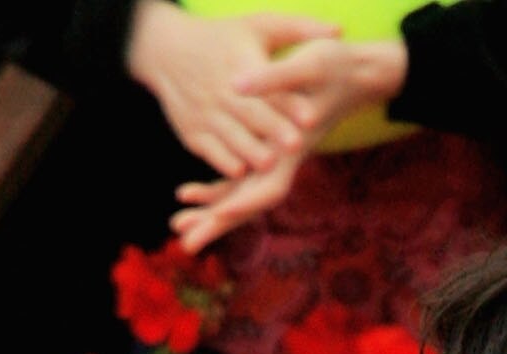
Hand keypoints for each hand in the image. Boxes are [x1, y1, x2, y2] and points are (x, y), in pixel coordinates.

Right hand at [125, 1, 341, 176]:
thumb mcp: (258, 26)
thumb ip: (299, 30)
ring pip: (230, 136)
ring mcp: (206, 113)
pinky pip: (209, 151)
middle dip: (272, 130)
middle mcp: (222, 90)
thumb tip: (339, 30)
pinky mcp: (193, 133)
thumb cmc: (223, 39)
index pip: (270, 86)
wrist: (167, 52)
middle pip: (251, 114)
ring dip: (248, 151)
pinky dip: (223, 162)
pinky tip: (240, 173)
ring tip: (268, 164)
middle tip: (295, 144)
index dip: (289, 102)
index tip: (310, 115)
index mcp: (241, 63)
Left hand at [167, 30, 407, 245]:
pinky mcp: (265, 154)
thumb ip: (273, 78)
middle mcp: (283, 163)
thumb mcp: (307, 65)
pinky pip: (235, 180)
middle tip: (186, 244)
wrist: (352, 74)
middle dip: (217, 223)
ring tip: (177, 225)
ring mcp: (273, 162)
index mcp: (293, 150)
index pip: (271, 187)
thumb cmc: (334, 68)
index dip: (247, 201)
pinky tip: (186, 194)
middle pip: (249, 203)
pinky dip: (212, 190)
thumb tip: (237, 85)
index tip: (221, 215)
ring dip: (208, 213)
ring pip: (237, 196)